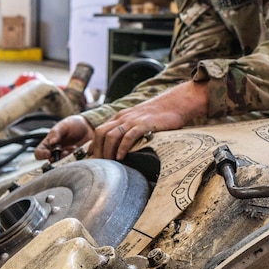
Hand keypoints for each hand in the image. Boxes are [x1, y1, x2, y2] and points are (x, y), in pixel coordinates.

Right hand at [34, 115, 93, 159]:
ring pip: (62, 165)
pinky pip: (73, 165)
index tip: (48, 154)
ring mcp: (65, 158)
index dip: (42, 155)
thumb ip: (56, 133)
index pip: (39, 153)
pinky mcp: (75, 160)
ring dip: (67, 159)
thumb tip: (51, 142)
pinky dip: (76, 159)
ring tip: (75, 148)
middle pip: (50, 162)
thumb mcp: (64, 126)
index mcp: (49, 144)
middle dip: (57, 159)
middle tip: (65, 152)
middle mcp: (55, 153)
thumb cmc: (74, 124)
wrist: (90, 127)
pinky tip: (80, 150)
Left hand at [88, 81, 206, 159]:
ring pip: (111, 136)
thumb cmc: (158, 115)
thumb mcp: (138, 120)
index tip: (93, 159)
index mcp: (120, 117)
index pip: (99, 131)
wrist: (175, 103)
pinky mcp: (144, 124)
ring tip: (110, 164)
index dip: (94, 145)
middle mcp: (123, 118)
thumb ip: (128, 130)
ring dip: (108, 151)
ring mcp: (132, 120)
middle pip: (100, 133)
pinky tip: (122, 157)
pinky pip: (128, 137)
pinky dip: (122, 148)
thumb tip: (121, 147)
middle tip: (101, 165)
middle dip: (98, 150)